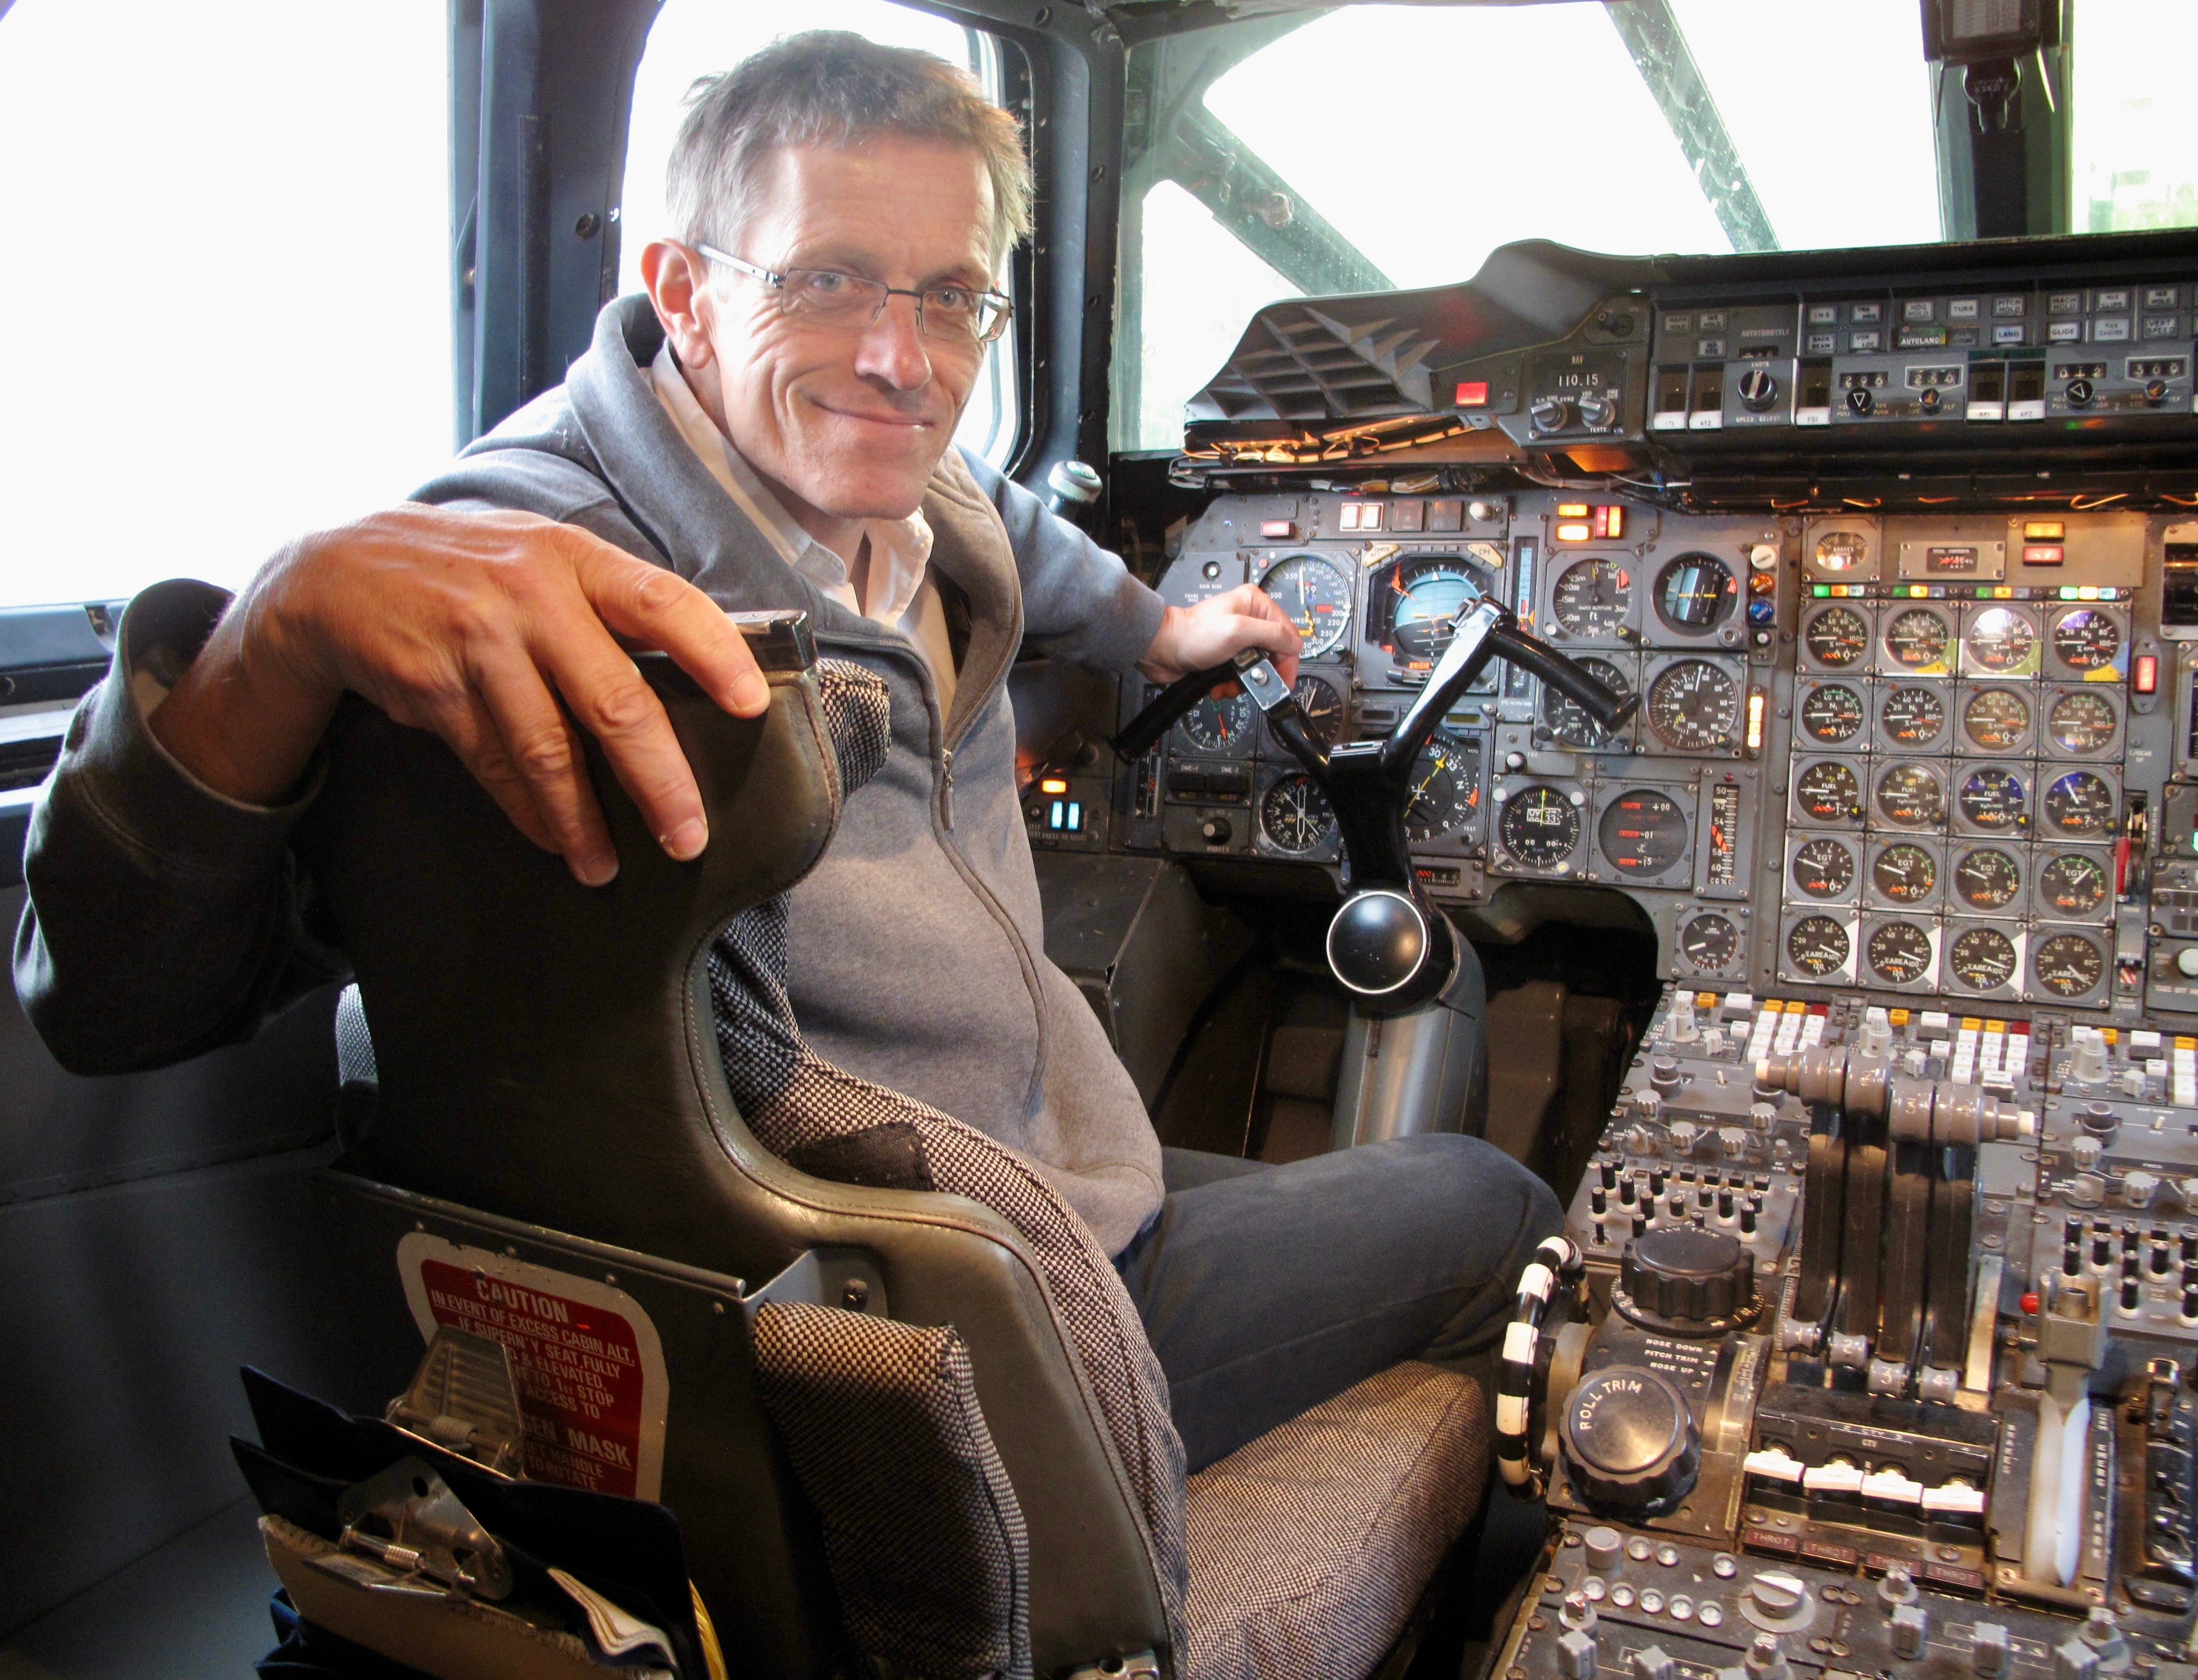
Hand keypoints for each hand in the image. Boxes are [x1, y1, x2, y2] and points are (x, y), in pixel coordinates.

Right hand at [150, 506, 769, 884]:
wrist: (332, 574)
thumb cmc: (467, 572)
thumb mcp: (537, 557)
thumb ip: (606, 602)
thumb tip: (700, 668)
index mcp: (572, 555)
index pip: (663, 602)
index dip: (715, 653)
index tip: (752, 706)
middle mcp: (530, 593)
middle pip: (615, 699)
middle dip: (659, 779)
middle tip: (688, 837)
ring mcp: (478, 641)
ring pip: (549, 750)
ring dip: (584, 821)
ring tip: (610, 866)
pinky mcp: (433, 687)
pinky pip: (495, 765)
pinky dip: (529, 811)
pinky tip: (555, 840)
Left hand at [1136, 584, 1300, 693]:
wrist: (1163, 651)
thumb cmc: (1193, 635)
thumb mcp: (1239, 631)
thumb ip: (1272, 635)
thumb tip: (1295, 644)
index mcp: (1256, 604)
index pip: (1287, 633)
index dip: (1288, 658)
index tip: (1284, 678)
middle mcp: (1249, 619)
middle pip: (1274, 653)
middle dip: (1262, 673)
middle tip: (1253, 683)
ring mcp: (1238, 638)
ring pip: (1257, 667)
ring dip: (1245, 682)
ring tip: (1231, 685)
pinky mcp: (1227, 655)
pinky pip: (1241, 675)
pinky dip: (1232, 685)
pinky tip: (1221, 685)